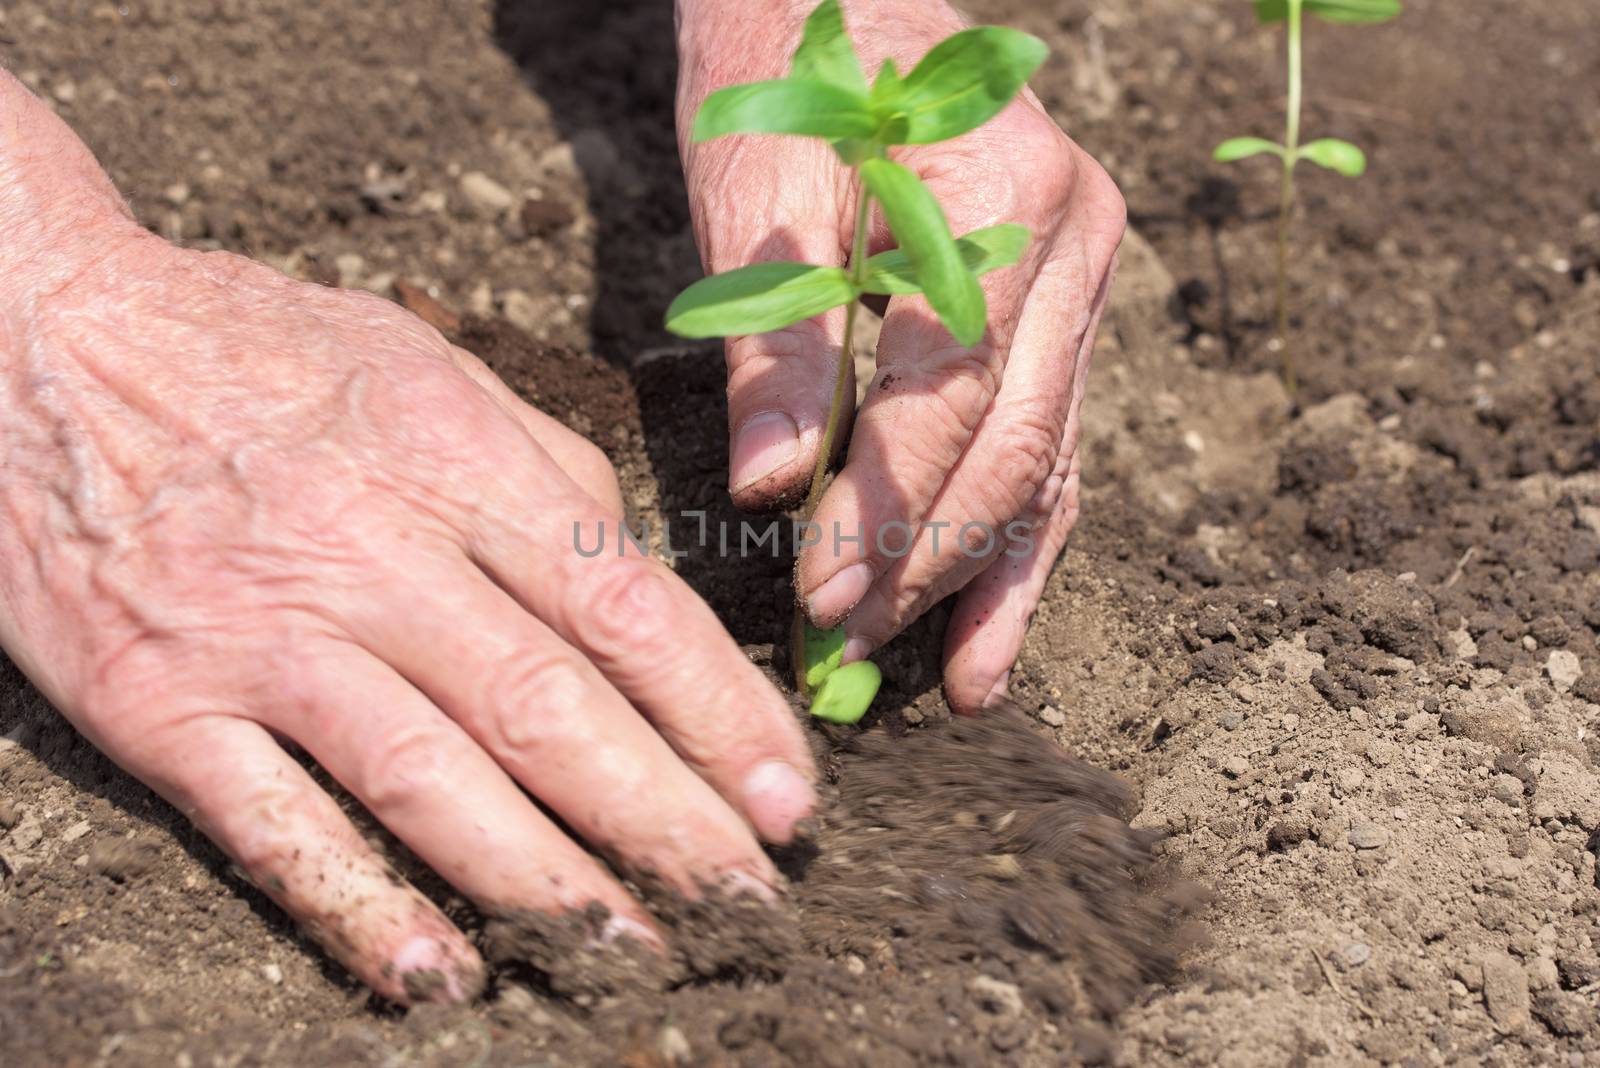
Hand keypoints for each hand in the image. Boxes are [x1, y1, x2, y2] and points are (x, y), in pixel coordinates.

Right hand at [0, 162, 815, 1000]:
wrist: (41, 334)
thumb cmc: (259, 347)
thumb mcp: (424, 359)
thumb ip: (543, 468)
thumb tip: (640, 579)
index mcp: (451, 457)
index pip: (622, 605)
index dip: (719, 712)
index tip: (791, 794)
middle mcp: (368, 550)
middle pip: (548, 708)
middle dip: (666, 817)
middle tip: (751, 898)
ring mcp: (260, 634)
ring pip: (430, 779)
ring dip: (543, 881)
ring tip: (635, 952)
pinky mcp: (158, 703)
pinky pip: (274, 825)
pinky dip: (360, 908)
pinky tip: (441, 974)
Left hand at [676, 0, 1124, 712]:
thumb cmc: (791, 70)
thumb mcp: (758, 186)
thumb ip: (778, 338)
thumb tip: (773, 486)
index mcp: (1004, 202)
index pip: (948, 399)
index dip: (884, 509)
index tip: (821, 598)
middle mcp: (1073, 246)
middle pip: (1012, 446)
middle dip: (929, 561)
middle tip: (853, 648)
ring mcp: (1085, 279)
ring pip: (1050, 459)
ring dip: (991, 576)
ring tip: (957, 685)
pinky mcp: (1067, 308)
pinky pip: (1056, 440)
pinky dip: (1021, 536)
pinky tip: (994, 626)